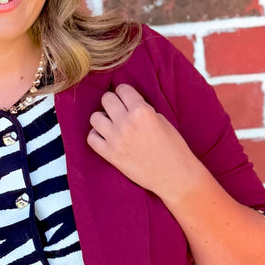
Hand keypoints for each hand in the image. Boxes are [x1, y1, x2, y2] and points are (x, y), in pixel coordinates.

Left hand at [87, 83, 194, 199]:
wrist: (173, 175)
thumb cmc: (172, 147)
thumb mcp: (161, 119)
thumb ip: (141, 109)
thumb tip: (126, 104)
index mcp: (142, 111)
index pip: (123, 89)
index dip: (124, 92)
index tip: (126, 97)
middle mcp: (126, 123)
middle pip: (106, 99)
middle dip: (112, 102)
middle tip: (118, 109)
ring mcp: (116, 140)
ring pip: (95, 118)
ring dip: (103, 118)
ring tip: (111, 123)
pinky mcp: (110, 155)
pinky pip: (91, 138)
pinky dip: (96, 136)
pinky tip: (106, 137)